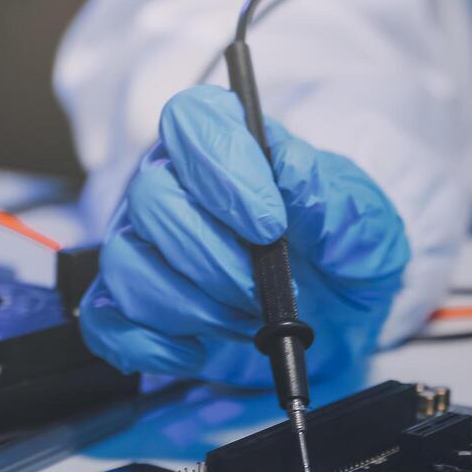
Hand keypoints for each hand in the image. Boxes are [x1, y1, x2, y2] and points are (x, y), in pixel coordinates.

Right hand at [79, 85, 409, 386]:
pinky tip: (198, 350)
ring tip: (244, 321)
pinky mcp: (133, 305)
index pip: (191, 120)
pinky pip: (109, 323)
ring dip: (191, 306)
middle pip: (152, 200)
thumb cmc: (343, 251)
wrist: (339, 313)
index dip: (222, 171)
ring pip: (126, 263)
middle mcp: (171, 184)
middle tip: (263, 292)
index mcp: (225, 142)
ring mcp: (143, 244)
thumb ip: (328, 193)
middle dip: (214, 258)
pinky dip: (153, 346)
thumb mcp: (363, 220)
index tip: (269, 225)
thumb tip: (288, 169)